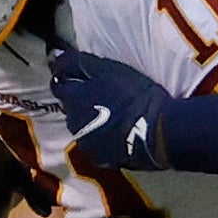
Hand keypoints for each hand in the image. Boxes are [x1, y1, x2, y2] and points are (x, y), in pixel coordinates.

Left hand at [49, 48, 170, 169]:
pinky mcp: (102, 160)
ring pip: (84, 128)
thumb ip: (78, 63)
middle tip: (105, 97)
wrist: (160, 130)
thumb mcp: (107, 69)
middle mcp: (74, 123)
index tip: (81, 78)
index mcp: (73, 99)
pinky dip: (104, 139)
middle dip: (82, 103)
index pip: (59, 86)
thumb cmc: (135, 96)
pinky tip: (120, 134)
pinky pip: (97, 146)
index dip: (69, 80)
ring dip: (93, 122)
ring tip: (115, 118)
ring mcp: (87, 144)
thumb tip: (56, 57)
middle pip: (72, 109)